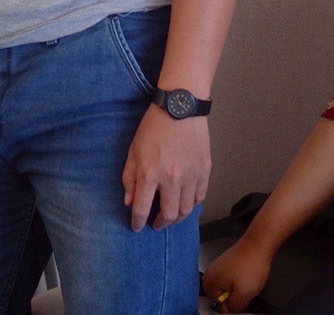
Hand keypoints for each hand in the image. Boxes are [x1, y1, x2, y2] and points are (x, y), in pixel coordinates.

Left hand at [122, 105, 209, 231]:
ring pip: (186, 209)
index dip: (138, 222)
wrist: (180, 107)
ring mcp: (191, 176)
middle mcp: (172, 179)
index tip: (137, 227)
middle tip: (156, 224)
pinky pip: (200, 196)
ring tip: (172, 217)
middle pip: (169, 215)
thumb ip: (130, 178)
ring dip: (177, 217)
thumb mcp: (133, 151)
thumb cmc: (153, 127)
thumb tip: (129, 202)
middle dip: (161, 224)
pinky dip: (193, 204)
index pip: (142, 209)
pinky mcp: (205, 170)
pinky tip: (186, 203)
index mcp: (150, 174)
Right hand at [202, 235, 273, 311]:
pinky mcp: (227, 264)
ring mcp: (218, 268)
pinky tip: (248, 274)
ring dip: (240, 287)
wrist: (258, 244)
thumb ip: (233, 307)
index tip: (241, 296)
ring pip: (230, 288)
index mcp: (208, 283)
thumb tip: (227, 311)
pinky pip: (234, 279)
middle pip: (224, 296)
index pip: (219, 305)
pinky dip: (242, 279)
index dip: (233, 303)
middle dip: (236, 295)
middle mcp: (209, 274)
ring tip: (248, 278)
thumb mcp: (243, 294)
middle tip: (245, 287)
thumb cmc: (251, 265)